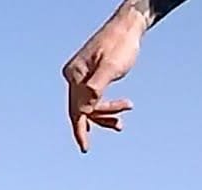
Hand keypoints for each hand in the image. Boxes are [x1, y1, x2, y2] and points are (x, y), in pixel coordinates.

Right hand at [62, 15, 142, 152]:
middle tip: (119, 126)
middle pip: (81, 109)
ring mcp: (81, 76)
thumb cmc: (120, 46)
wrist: (127, 28)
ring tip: (122, 120)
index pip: (75, 109)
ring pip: (89, 105)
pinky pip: (93, 98)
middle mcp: (73, 76)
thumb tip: (86, 108)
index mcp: (74, 75)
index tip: (84, 148)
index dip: (79, 130)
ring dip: (105, 114)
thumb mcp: (111, 67)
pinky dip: (105, 107)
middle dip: (99, 119)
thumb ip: (97, 87)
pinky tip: (117, 114)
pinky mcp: (91, 76)